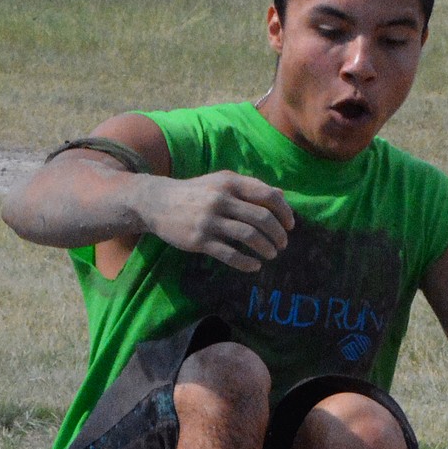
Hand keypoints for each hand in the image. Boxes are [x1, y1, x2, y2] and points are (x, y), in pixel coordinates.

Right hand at [143, 170, 294, 272]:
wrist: (157, 202)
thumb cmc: (196, 192)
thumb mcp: (222, 182)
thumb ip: (251, 188)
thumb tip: (282, 195)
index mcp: (230, 182)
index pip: (267, 196)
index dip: (284, 212)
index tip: (290, 226)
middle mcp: (221, 199)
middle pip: (261, 218)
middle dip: (277, 234)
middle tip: (282, 244)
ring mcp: (209, 220)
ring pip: (248, 236)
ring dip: (266, 248)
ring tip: (271, 255)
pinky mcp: (199, 240)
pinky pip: (230, 254)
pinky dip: (247, 263)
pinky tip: (254, 266)